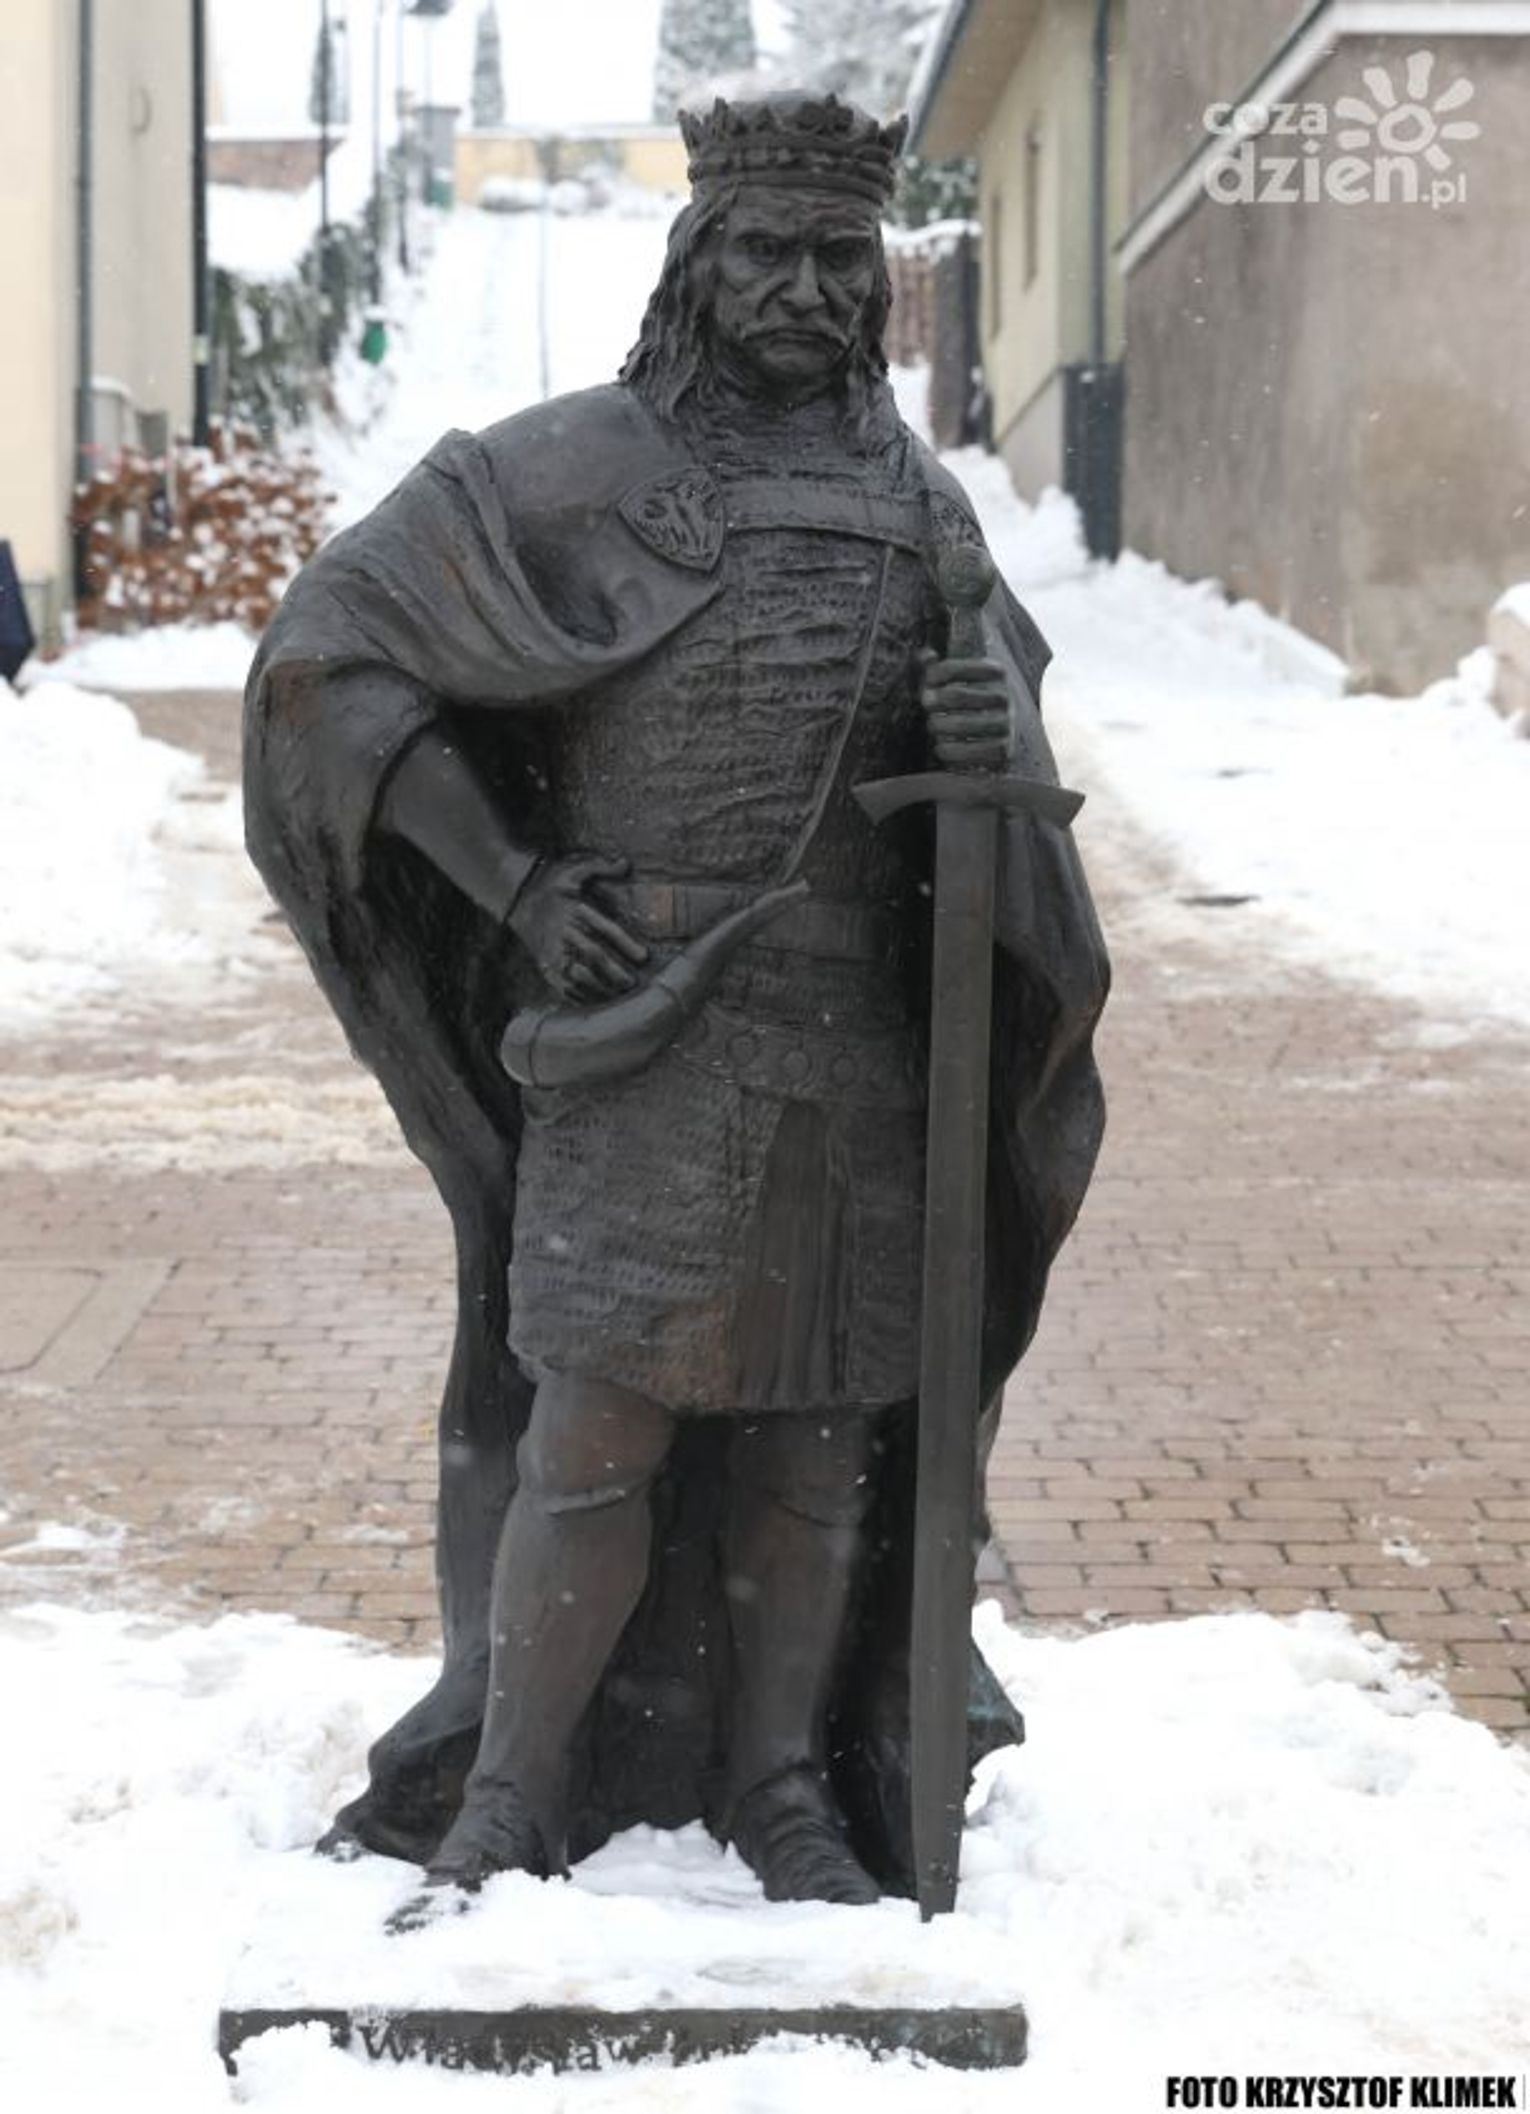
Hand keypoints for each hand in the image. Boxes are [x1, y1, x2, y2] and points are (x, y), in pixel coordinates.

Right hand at [507, 852, 648, 1004]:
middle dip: (615, 971)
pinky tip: (595, 1002)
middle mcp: (564, 932)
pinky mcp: (545, 962)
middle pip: (594, 955)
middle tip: (634, 983)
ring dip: (600, 987)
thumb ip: (601, 866)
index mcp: (575, 910)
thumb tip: (625, 864)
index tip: (644, 956)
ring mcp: (552, 950)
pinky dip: (578, 996)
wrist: (517, 895)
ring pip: (578, 974)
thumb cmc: (551, 881)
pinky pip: (561, 984)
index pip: (606, 929)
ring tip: (619, 996)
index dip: (626, 944)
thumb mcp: (575, 867)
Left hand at [920, 653, 1011, 770]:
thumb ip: (936, 664)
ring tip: (933, 726)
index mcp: (995, 671)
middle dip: (931, 702)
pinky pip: (965, 752)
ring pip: (959, 724)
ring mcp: (1006, 724)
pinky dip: (946, 750)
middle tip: (926, 705)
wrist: (1000, 737)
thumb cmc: (969, 701)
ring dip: (936, 726)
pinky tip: (941, 747)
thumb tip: (929, 656)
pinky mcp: (1003, 750)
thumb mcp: (957, 678)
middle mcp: (1004, 696)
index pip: (952, 668)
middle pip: (953, 695)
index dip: (932, 676)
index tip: (927, 683)